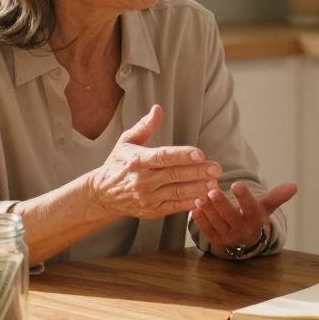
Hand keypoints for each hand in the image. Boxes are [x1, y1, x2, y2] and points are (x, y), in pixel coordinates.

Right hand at [84, 104, 220, 219]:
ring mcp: (147, 197)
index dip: (182, 155)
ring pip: (176, 192)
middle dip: (197, 172)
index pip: (162, 157)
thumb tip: (158, 109)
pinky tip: (204, 197)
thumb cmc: (118, 163)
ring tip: (214, 183)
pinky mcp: (152, 211)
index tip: (199, 154)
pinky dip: (189, 203)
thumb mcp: (127, 141)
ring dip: (197, 188)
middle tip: (216, 169)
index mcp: (137, 160)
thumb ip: (145, 126)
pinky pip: (174, 207)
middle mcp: (142, 180)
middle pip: (174, 175)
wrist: (102, 194)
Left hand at [192, 181, 296, 254]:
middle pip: (231, 216)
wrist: (245, 237)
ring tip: (200, 196)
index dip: (244, 197)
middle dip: (221, 203)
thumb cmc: (254, 216)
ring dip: (208, 210)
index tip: (237, 184)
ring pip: (217, 222)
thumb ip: (277, 196)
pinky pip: (207, 230)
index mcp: (256, 220)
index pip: (251, 208)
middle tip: (212, 190)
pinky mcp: (217, 241)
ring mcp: (229, 238)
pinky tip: (195, 208)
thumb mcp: (265, 206)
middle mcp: (244, 231)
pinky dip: (201, 220)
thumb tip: (294, 186)